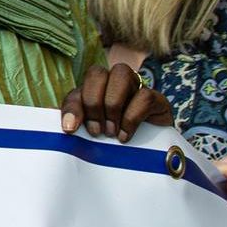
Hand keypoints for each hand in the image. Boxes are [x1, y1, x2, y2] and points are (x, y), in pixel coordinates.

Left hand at [59, 63, 174, 140]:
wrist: (152, 154)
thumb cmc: (116, 141)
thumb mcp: (94, 133)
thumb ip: (80, 124)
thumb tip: (68, 127)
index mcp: (94, 89)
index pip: (76, 91)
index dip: (72, 108)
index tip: (70, 130)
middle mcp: (114, 81)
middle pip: (97, 73)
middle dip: (93, 103)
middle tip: (97, 131)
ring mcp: (137, 87)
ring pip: (121, 73)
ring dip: (112, 105)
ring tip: (111, 132)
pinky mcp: (158, 99)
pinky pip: (144, 96)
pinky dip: (131, 118)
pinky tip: (126, 136)